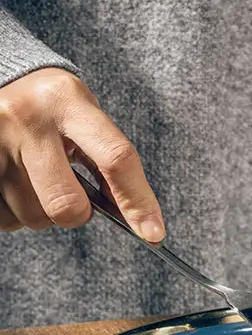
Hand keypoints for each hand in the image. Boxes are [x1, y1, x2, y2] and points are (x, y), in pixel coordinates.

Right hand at [0, 68, 163, 239]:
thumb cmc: (52, 109)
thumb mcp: (85, 119)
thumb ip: (110, 164)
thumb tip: (142, 222)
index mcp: (68, 101)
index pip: (116, 159)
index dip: (138, 202)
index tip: (154, 234)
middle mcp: (27, 117)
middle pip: (68, 205)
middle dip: (78, 214)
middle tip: (74, 197)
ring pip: (32, 216)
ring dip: (41, 212)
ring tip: (36, 178)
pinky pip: (3, 218)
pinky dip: (14, 212)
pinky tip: (15, 185)